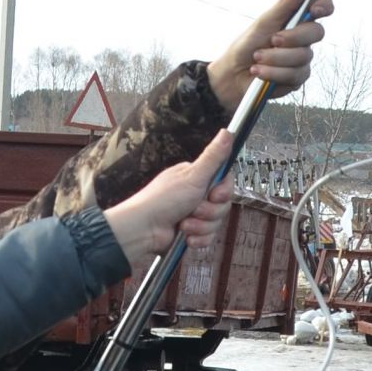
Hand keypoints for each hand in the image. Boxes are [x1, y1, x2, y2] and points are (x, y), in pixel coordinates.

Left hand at [104, 134, 234, 272]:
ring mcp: (193, 214)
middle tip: (194, 210)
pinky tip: (186, 237)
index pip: (224, 183)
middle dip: (210, 212)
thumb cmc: (164, 199)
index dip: (224, 192)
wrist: (144, 229)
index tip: (216, 196)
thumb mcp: (193, 176)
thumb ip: (213, 156)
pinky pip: (207, 237)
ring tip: (184, 225)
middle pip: (222, 205)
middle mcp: (195, 194)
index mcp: (196, 177)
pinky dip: (198, 239)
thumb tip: (228, 131)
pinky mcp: (190, 232)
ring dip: (201, 226)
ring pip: (215, 223)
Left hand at [208, 0, 334, 111]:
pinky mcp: (298, 78)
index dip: (324, 6)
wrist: (234, 74)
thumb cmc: (247, 45)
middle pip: (317, 32)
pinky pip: (295, 74)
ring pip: (303, 56)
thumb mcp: (263, 22)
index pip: (321, 7)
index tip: (313, 9)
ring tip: (257, 58)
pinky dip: (274, 72)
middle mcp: (303, 38)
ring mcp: (302, 59)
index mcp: (297, 19)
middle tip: (273, 40)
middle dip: (293, 37)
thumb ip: (285, 4)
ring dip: (276, 58)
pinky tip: (260, 72)